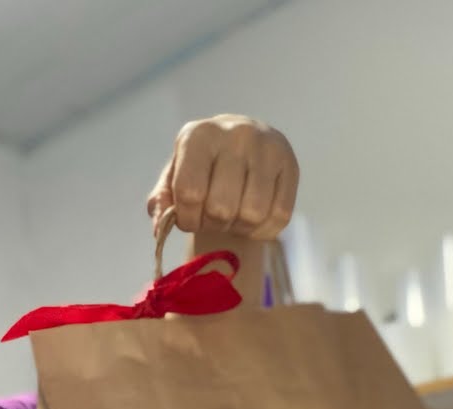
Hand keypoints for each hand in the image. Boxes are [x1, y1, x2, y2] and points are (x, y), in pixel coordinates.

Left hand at [147, 114, 298, 239]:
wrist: (242, 143)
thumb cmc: (202, 166)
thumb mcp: (175, 175)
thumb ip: (163, 201)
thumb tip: (160, 228)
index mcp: (200, 135)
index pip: (190, 192)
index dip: (187, 218)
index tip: (190, 218)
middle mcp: (237, 135)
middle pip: (222, 208)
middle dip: (213, 225)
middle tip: (213, 219)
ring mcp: (268, 149)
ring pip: (253, 215)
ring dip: (239, 228)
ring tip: (233, 218)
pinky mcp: (292, 166)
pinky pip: (279, 216)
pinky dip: (262, 230)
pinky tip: (253, 220)